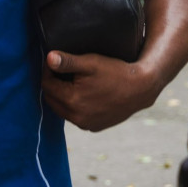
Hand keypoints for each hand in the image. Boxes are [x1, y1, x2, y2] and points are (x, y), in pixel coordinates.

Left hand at [40, 51, 159, 131]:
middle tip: (59, 71)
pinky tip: (82, 95)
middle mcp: (77, 117)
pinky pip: (76, 117)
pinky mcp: (95, 127)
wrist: (140, 88)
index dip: (48, 71)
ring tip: (69, 82)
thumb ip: (67, 62)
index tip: (53, 62)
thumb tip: (48, 58)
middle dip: (52, 85)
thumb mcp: (90, 63)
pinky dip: (74, 107)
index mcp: (72, 101)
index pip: (47, 86)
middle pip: (52, 100)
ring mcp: (86, 125)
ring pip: (63, 110)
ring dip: (61, 97)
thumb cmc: (115, 72)